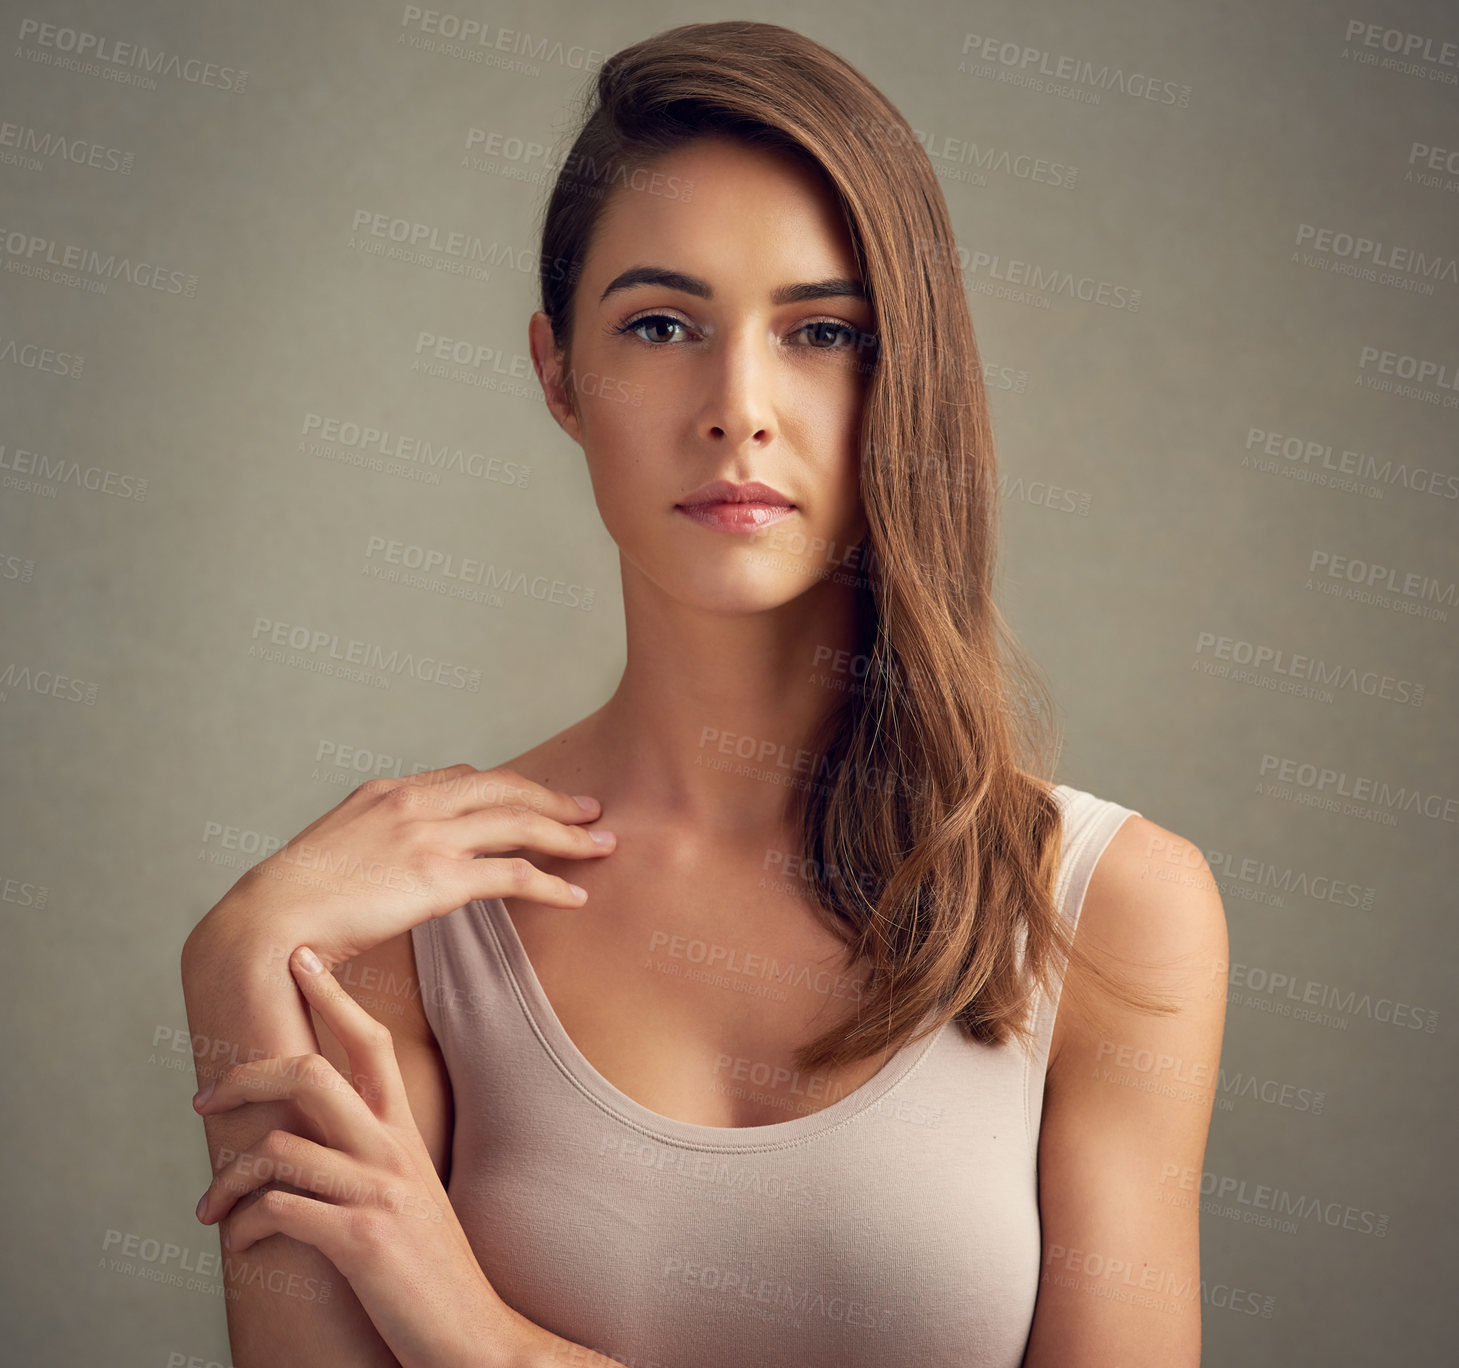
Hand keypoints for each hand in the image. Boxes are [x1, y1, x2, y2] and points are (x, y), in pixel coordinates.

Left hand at [192, 944, 523, 1366]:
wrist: (475, 1334)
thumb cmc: (430, 1268)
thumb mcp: (408, 1195)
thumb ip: (369, 1159)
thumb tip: (304, 1143)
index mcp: (402, 1134)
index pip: (369, 1042)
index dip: (331, 995)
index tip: (299, 959)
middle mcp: (391, 1150)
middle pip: (312, 1073)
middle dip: (246, 1074)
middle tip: (205, 1096)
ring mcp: (376, 1192)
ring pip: (279, 1147)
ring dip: (229, 1180)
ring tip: (211, 1209)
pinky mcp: (358, 1240)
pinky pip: (279, 1211)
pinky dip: (245, 1227)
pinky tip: (243, 1245)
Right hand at [194, 762, 614, 968]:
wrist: (267, 921)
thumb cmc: (292, 901)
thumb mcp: (335, 852)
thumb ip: (374, 845)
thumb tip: (391, 870)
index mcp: (387, 791)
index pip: (464, 777)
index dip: (509, 788)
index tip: (536, 798)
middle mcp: (413, 802)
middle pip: (505, 788)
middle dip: (554, 799)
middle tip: (590, 810)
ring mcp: (427, 835)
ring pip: (519, 824)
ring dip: (569, 834)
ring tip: (602, 846)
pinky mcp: (438, 877)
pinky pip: (512, 874)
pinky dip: (551, 882)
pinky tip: (574, 895)